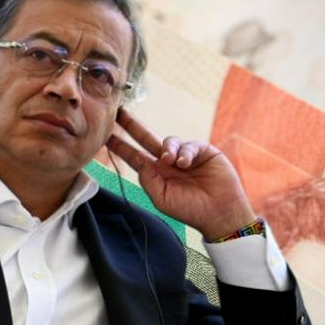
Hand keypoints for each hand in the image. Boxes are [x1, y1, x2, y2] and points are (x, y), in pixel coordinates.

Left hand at [107, 109, 255, 239]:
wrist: (219, 212)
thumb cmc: (190, 209)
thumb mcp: (161, 198)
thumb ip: (148, 179)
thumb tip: (142, 161)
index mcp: (156, 174)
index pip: (134, 156)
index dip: (120, 146)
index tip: (105, 136)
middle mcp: (168, 162)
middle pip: (146, 139)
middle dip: (132, 125)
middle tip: (119, 112)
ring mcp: (185, 155)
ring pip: (168, 140)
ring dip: (168, 149)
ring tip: (171, 162)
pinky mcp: (202, 150)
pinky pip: (189, 144)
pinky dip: (185, 152)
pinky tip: (185, 163)